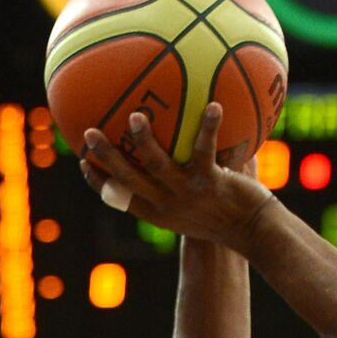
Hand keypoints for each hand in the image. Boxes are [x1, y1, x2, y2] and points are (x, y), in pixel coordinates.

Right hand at [80, 103, 273, 250]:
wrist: (254, 232)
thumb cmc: (226, 216)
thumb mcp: (195, 208)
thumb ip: (179, 184)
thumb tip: (171, 148)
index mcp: (159, 212)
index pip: (119, 198)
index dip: (98, 181)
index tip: (82, 161)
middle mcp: (168, 204)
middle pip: (128, 179)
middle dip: (106, 156)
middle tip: (88, 133)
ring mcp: (188, 194)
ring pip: (157, 165)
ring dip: (143, 141)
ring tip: (135, 117)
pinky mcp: (212, 183)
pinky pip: (206, 150)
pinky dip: (209, 127)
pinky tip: (214, 105)